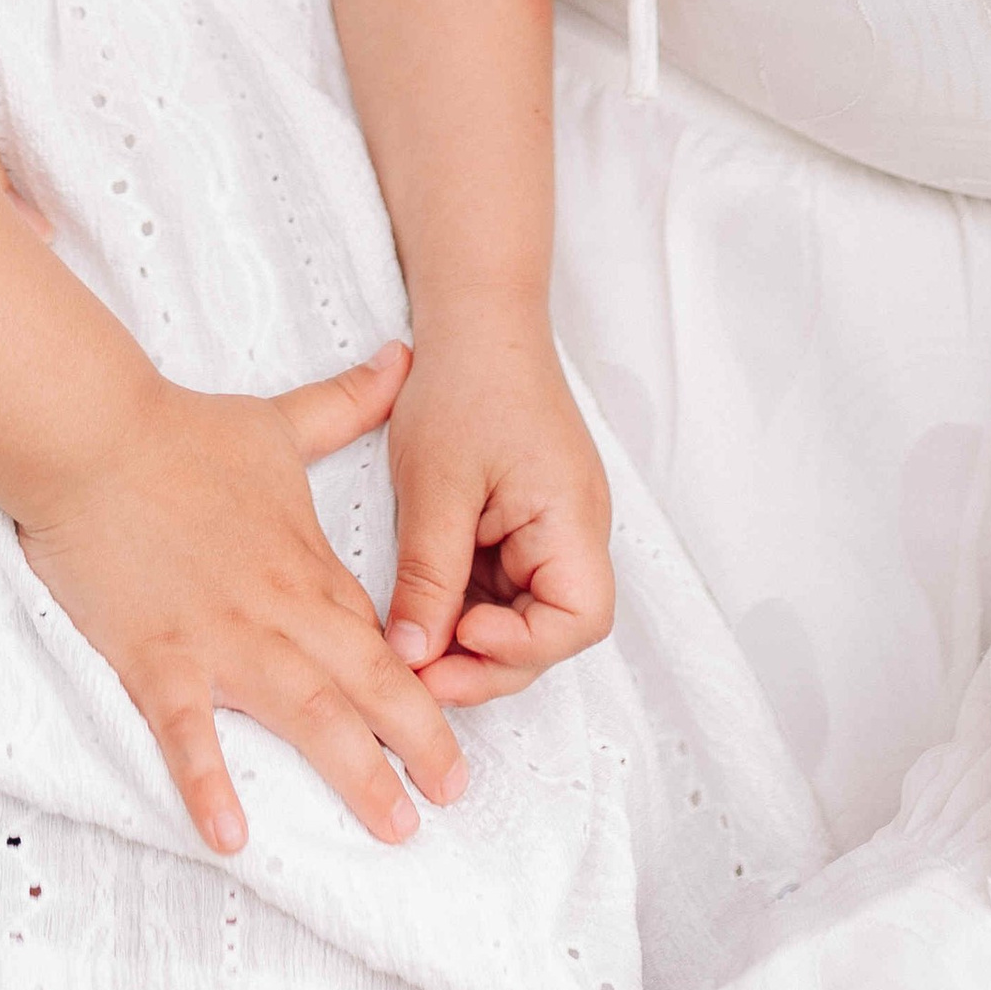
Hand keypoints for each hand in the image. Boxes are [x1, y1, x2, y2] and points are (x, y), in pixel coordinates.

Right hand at [15, 347, 471, 857]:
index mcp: (308, 566)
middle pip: (367, 684)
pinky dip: (210, 783)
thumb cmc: (184, 432)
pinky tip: (232, 837)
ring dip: (354, 772)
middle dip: (419, 741)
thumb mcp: (280, 420)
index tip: (459, 727)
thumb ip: (347, 403)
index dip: (424, 682)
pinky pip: (188, 732)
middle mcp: (280, 609)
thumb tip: (403, 360)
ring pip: (306, 714)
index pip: (382, 637)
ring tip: (393, 825)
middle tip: (454, 797)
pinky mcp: (159, 656)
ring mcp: (223, 637)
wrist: (96, 436)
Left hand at [380, 312, 613, 705]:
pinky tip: (422, 602)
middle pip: (549, 629)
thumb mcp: (436, 486)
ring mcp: (548, 529)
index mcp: (571, 518)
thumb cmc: (465, 384)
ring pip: (519, 613)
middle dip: (485, 659)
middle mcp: (572, 532)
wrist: (475, 319)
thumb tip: (412, 656)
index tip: (459, 639)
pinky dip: (464, 602)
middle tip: (417, 670)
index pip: (579, 619)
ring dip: (469, 634)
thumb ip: (429, 577)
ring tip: (411, 639)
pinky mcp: (521, 524)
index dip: (522, 648)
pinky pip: (501, 584)